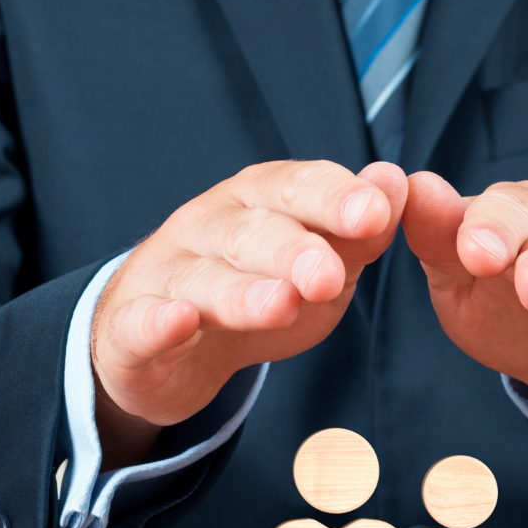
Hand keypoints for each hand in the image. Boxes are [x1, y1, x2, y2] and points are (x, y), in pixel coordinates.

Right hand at [92, 160, 406, 468]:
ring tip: (281, 304)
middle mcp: (208, 226)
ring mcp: (166, 274)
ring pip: (203, 279)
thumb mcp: (323, 265)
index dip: (333, 198)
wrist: (169, 346)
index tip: (374, 211)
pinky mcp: (131, 328)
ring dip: (241, 292)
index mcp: (258, 201)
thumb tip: (396, 181)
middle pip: (251, 231)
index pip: (296, 187)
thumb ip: (358, 233)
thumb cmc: (259, 290)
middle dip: (293, 249)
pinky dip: (159, 321)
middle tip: (329, 274)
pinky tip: (179, 320)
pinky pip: (144, 323)